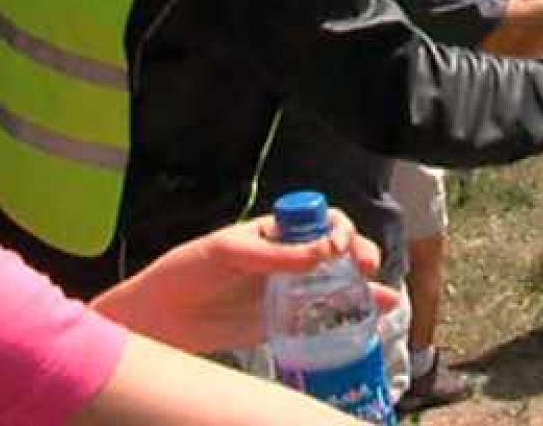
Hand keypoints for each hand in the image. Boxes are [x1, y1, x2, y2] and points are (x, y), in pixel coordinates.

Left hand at [91, 211, 382, 353]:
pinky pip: (325, 316)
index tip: (341, 242)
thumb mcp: (228, 253)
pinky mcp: (285, 323)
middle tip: (366, 267)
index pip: (318, 219)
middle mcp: (287, 259)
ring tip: (384, 296)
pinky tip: (378, 315)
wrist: (158, 319)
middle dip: (359, 253)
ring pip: (338, 283)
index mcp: (273, 232)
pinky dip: (355, 314)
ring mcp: (288, 291)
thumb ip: (275, 255)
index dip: (337, 226)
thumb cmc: (185, 272)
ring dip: (367, 285)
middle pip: (337, 250)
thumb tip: (326, 252)